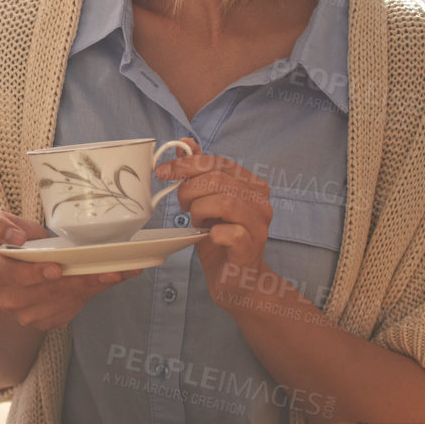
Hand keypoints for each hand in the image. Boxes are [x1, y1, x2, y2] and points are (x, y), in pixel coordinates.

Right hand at [0, 211, 142, 329]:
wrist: (19, 271)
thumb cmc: (18, 245)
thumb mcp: (2, 225)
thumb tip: (15, 238)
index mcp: (0, 275)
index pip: (18, 277)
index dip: (38, 273)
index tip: (58, 268)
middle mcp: (11, 300)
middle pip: (50, 292)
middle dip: (81, 281)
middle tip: (109, 271)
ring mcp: (29, 316)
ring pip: (66, 303)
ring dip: (94, 288)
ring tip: (117, 273)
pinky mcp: (47, 322)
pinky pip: (73, 310)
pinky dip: (93, 294)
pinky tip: (109, 281)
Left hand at [156, 140, 276, 308]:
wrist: (237, 280)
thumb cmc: (220, 240)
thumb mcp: (205, 202)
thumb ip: (199, 173)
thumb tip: (185, 143)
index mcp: (252, 185)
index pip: (219, 162)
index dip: (187, 163)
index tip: (163, 171)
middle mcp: (261, 201)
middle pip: (219, 179)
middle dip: (189, 189)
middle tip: (182, 205)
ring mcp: (259, 224)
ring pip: (224, 201)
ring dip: (199, 210)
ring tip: (196, 220)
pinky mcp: (251, 247)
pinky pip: (228, 231)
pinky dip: (211, 232)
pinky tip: (208, 236)